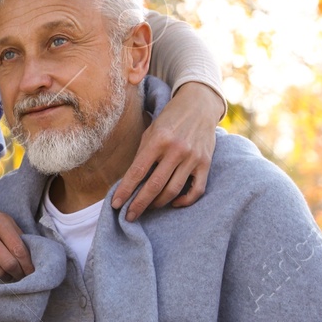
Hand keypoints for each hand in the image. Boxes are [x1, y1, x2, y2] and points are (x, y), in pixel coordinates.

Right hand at [0, 198, 33, 280]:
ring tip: (8, 274)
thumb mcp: (1, 217)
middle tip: (21, 275)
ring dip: (6, 277)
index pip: (19, 250)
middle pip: (9, 264)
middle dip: (18, 273)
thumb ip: (15, 234)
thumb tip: (30, 256)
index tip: (32, 271)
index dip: (28, 265)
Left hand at [111, 82, 224, 219]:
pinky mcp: (206, 163)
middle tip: (129, 216)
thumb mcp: (151, 131)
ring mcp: (193, 158)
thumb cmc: (170, 119)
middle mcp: (177, 149)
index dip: (125, 190)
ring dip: (158, 204)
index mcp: (158, 139)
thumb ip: (142, 155)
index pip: (138, 171)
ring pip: (173, 191)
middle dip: (139, 204)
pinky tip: (173, 203)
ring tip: (148, 207)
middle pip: (154, 186)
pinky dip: (184, 201)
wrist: (199, 105)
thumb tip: (129, 182)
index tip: (115, 204)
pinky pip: (196, 190)